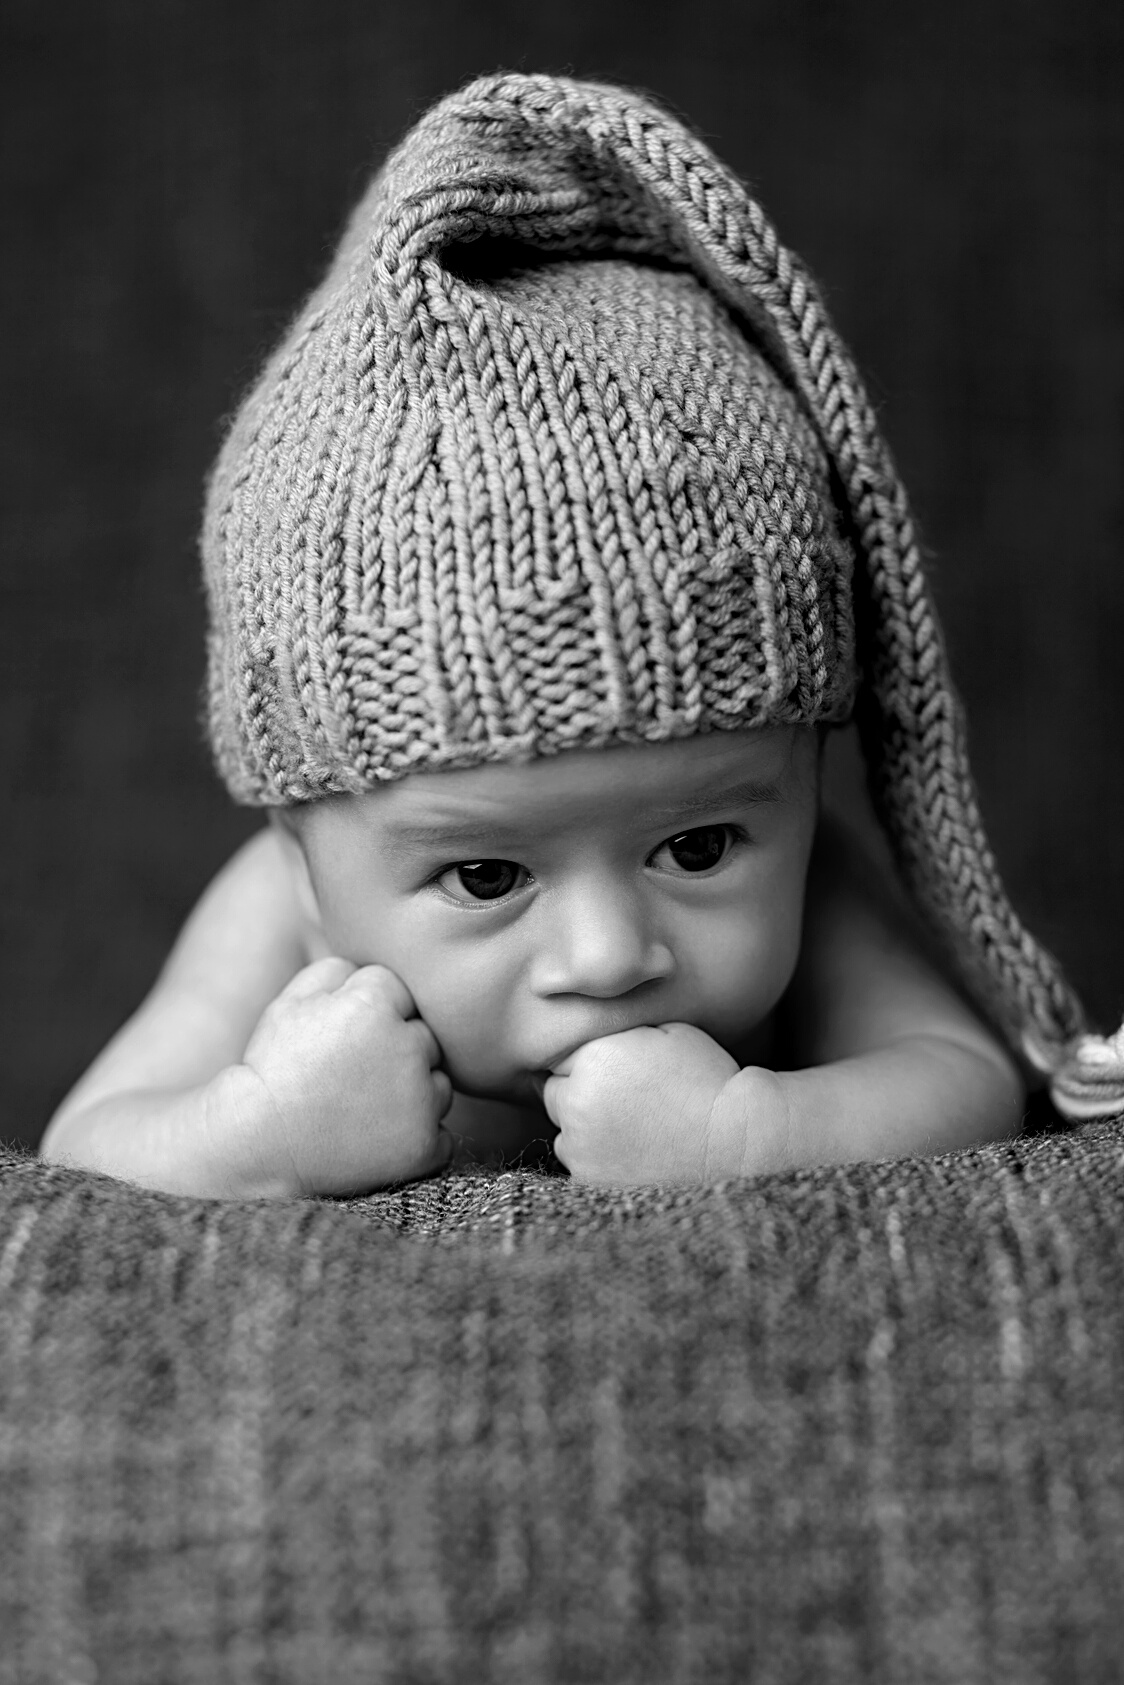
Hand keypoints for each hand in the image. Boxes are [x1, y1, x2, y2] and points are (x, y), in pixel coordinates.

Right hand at [221, 958, 452, 1195]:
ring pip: (438, 1085)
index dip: (365, 1013)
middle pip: (424, 1037)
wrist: (257, 1147)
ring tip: (361, 1108)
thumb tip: (368, 967)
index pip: (396, 991)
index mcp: (376, 1005)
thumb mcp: (290, 1002)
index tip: (339, 1039)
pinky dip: (416, 1138)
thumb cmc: (272, 1070)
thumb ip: (337, 970)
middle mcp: (408, 1049)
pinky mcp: (424, 1147)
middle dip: (396, 1051)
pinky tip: (375, 1139)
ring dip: (413, 1094)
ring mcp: (421, 1102)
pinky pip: (441, 1135)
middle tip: (350, 1076)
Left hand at [542, 1022, 743, 1185]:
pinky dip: (597, 1160)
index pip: (563, 1057)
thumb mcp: (669, 1032)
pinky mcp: (590, 1181)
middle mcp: (579, 1103)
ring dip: (584, 1129)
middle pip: (554, 1094)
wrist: (739, 1141)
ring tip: (632, 1130)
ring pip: (565, 1132)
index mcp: (595, 1059)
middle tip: (623, 1101)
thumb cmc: (710, 1080)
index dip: (588, 1062)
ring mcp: (581, 1148)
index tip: (616, 1072)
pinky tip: (633, 1154)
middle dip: (578, 1093)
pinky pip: (579, 1164)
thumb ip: (621, 1031)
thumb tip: (591, 1027)